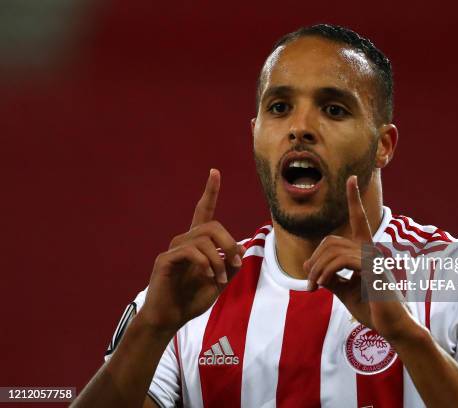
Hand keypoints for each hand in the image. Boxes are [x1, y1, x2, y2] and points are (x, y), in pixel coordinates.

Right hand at [139, 169, 244, 333]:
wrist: (169, 319)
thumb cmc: (191, 300)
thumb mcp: (219, 282)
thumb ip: (230, 264)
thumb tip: (241, 247)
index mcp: (196, 244)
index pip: (203, 211)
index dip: (210, 192)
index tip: (214, 172)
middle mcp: (184, 242)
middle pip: (212, 225)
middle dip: (229, 242)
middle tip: (236, 263)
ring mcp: (173, 250)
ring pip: (204, 238)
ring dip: (219, 259)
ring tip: (221, 279)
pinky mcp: (165, 260)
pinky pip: (191, 251)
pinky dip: (206, 263)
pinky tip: (210, 277)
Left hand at [304, 175, 414, 343]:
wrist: (394, 328)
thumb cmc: (372, 309)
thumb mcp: (345, 291)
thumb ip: (331, 278)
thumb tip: (313, 269)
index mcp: (366, 252)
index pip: (359, 219)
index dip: (355, 199)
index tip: (352, 179)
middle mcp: (371, 250)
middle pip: (332, 240)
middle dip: (315, 260)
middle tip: (309, 282)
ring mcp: (374, 258)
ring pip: (334, 251)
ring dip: (316, 270)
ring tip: (313, 287)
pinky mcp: (373, 269)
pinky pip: (341, 261)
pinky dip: (325, 272)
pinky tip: (322, 285)